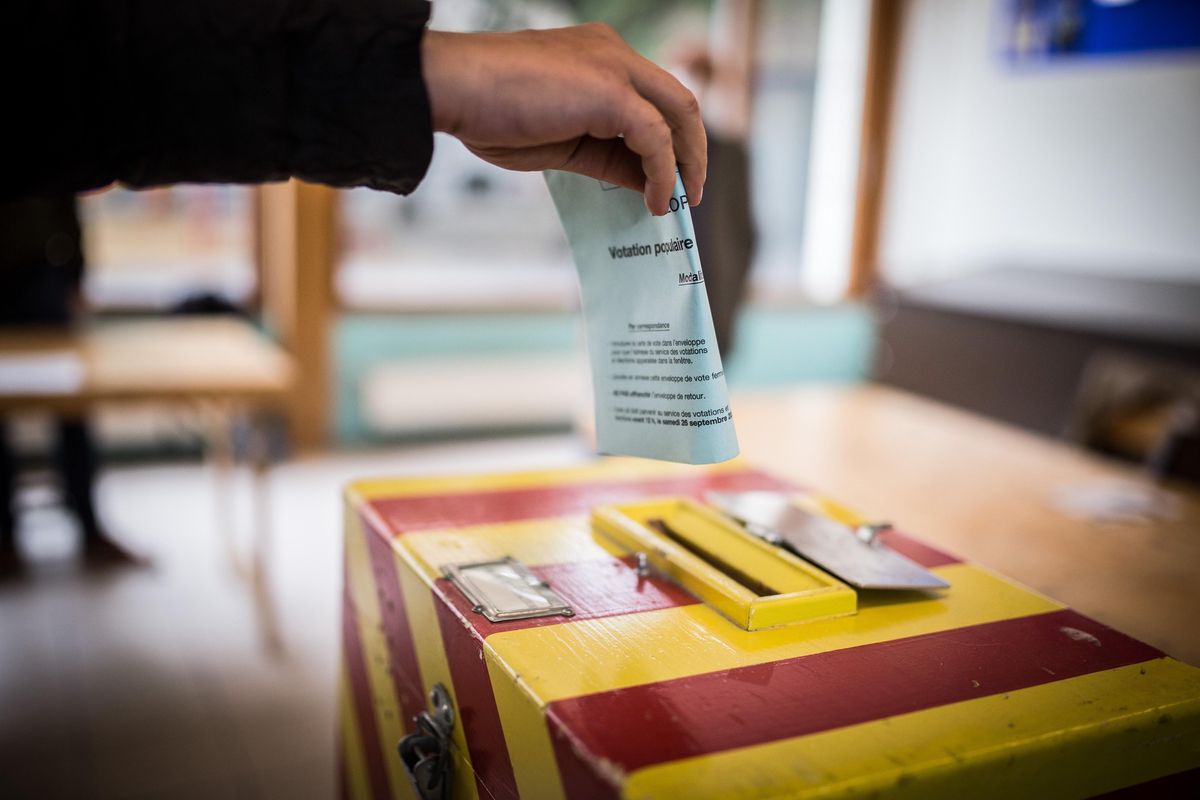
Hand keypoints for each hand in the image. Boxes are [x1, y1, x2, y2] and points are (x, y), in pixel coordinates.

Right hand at [421, 23, 705, 214]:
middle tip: (690, 194)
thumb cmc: (488, 111)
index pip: (652, 100)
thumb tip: (642, 182)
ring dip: (686, 163)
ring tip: (677, 203)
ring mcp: (615, 68)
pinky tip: (655, 200)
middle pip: (678, 101)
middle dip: (692, 150)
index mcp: (599, 57)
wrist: (453, 87)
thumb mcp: (561, 141)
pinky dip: (663, 172)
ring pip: (678, 113)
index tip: (668, 181)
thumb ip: (605, 156)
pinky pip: (655, 137)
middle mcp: (614, 53)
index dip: (667, 143)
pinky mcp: (611, 91)